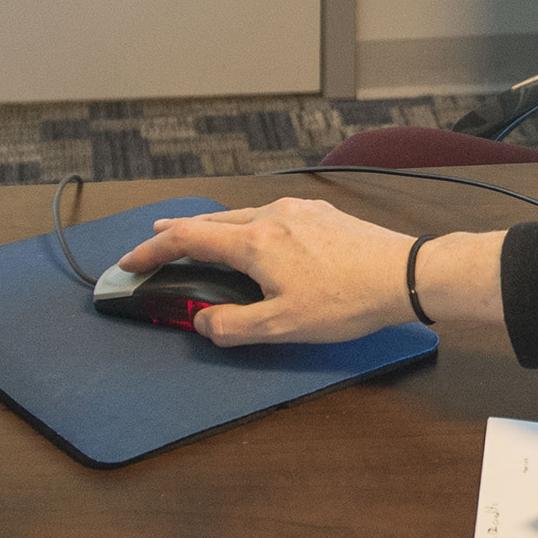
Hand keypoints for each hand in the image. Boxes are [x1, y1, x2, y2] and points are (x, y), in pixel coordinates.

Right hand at [113, 198, 491, 344]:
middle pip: (213, 221)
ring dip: (217, 229)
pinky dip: (250, 227)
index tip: (131, 261)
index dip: (153, 251)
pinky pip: (272, 216)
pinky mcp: (323, 214)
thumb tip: (203, 322)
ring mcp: (300, 211)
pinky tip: (260, 239)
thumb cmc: (348, 300)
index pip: (188, 240)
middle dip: (180, 234)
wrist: (406, 275)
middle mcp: (272, 216)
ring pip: (244, 216)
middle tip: (157, 243)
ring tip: (203, 240)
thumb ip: (233, 326)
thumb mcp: (282, 327)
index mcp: (255, 242)